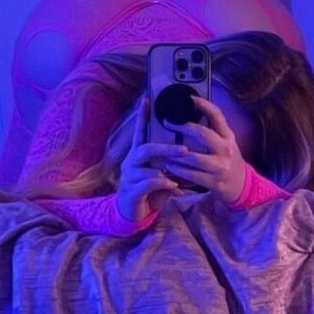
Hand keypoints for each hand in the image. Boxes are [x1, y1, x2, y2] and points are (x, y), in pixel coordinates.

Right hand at [115, 97, 188, 222]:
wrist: (134, 214)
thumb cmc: (150, 190)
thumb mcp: (160, 173)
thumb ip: (167, 161)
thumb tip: (185, 147)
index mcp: (137, 154)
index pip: (139, 132)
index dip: (142, 116)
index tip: (147, 99)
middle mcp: (130, 162)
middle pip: (145, 148)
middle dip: (165, 148)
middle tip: (184, 149)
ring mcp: (129, 177)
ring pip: (144, 166)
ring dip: (164, 168)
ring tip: (178, 172)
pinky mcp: (131, 192)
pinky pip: (147, 184)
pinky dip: (162, 183)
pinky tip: (173, 186)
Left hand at [160, 95, 247, 205]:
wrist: (242, 185)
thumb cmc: (228, 159)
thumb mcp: (225, 142)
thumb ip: (213, 130)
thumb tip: (192, 112)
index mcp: (228, 137)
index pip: (217, 116)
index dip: (204, 105)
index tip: (190, 98)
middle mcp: (226, 149)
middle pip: (203, 134)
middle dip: (183, 128)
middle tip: (169, 124)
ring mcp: (221, 167)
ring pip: (194, 158)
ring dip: (176, 154)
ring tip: (164, 150)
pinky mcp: (214, 182)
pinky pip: (192, 176)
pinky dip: (179, 171)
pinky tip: (169, 167)